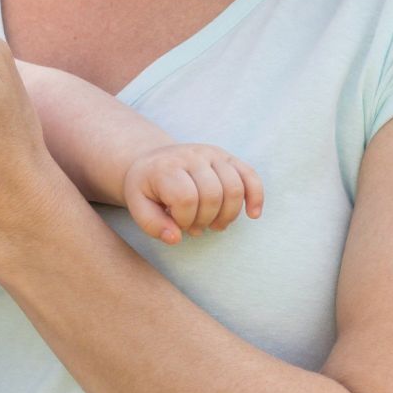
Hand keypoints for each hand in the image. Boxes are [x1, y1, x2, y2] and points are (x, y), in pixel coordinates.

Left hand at [124, 144, 264, 243]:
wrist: (152, 161)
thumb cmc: (147, 188)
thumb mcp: (137, 206)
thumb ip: (152, 225)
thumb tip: (176, 238)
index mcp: (166, 167)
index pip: (186, 198)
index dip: (185, 220)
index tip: (177, 225)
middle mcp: (191, 155)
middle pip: (213, 195)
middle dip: (206, 220)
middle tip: (195, 228)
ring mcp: (212, 154)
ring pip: (234, 188)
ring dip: (228, 215)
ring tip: (215, 225)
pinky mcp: (227, 157)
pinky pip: (250, 175)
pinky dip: (256, 197)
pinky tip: (253, 215)